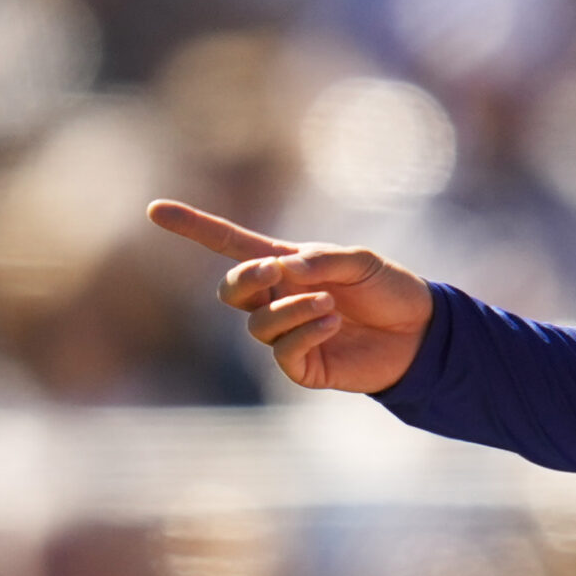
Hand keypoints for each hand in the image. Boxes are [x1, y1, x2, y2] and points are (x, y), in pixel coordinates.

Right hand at [146, 200, 434, 392]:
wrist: (421, 330)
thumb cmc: (389, 289)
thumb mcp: (359, 262)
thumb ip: (319, 260)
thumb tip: (280, 270)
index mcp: (287, 266)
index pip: (231, 245)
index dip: (194, 227)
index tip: (154, 209)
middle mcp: (279, 300)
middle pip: (232, 291)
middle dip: (245, 280)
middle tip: (275, 272)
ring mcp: (287, 335)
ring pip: (257, 324)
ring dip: (289, 309)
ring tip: (330, 304)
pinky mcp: (303, 366)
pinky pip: (283, 353)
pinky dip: (304, 333)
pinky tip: (332, 322)